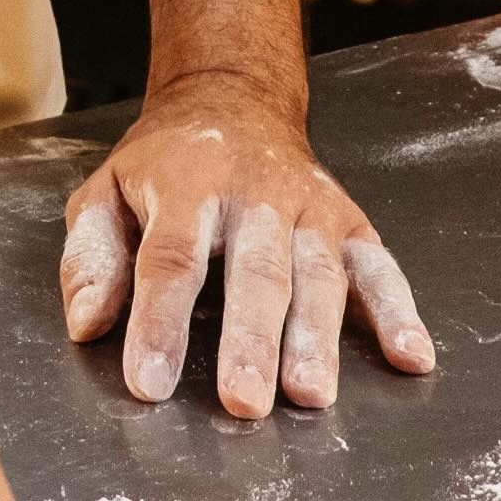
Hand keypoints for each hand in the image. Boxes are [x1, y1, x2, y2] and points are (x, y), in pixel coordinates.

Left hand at [61, 71, 433, 415]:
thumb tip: (88, 324)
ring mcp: (310, 206)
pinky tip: (412, 358)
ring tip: (310, 395)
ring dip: (317, 337)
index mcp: (187, 183)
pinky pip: (379, 266)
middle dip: (250, 339)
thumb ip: (92, 256)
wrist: (232, 99)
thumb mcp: (106, 190)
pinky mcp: (350, 220)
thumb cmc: (164, 165)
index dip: (160, 322)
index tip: (149, 384)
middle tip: (243, 402)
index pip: (172, 258)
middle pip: (255, 270)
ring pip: (317, 273)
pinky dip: (400, 312)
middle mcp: (255, 193)